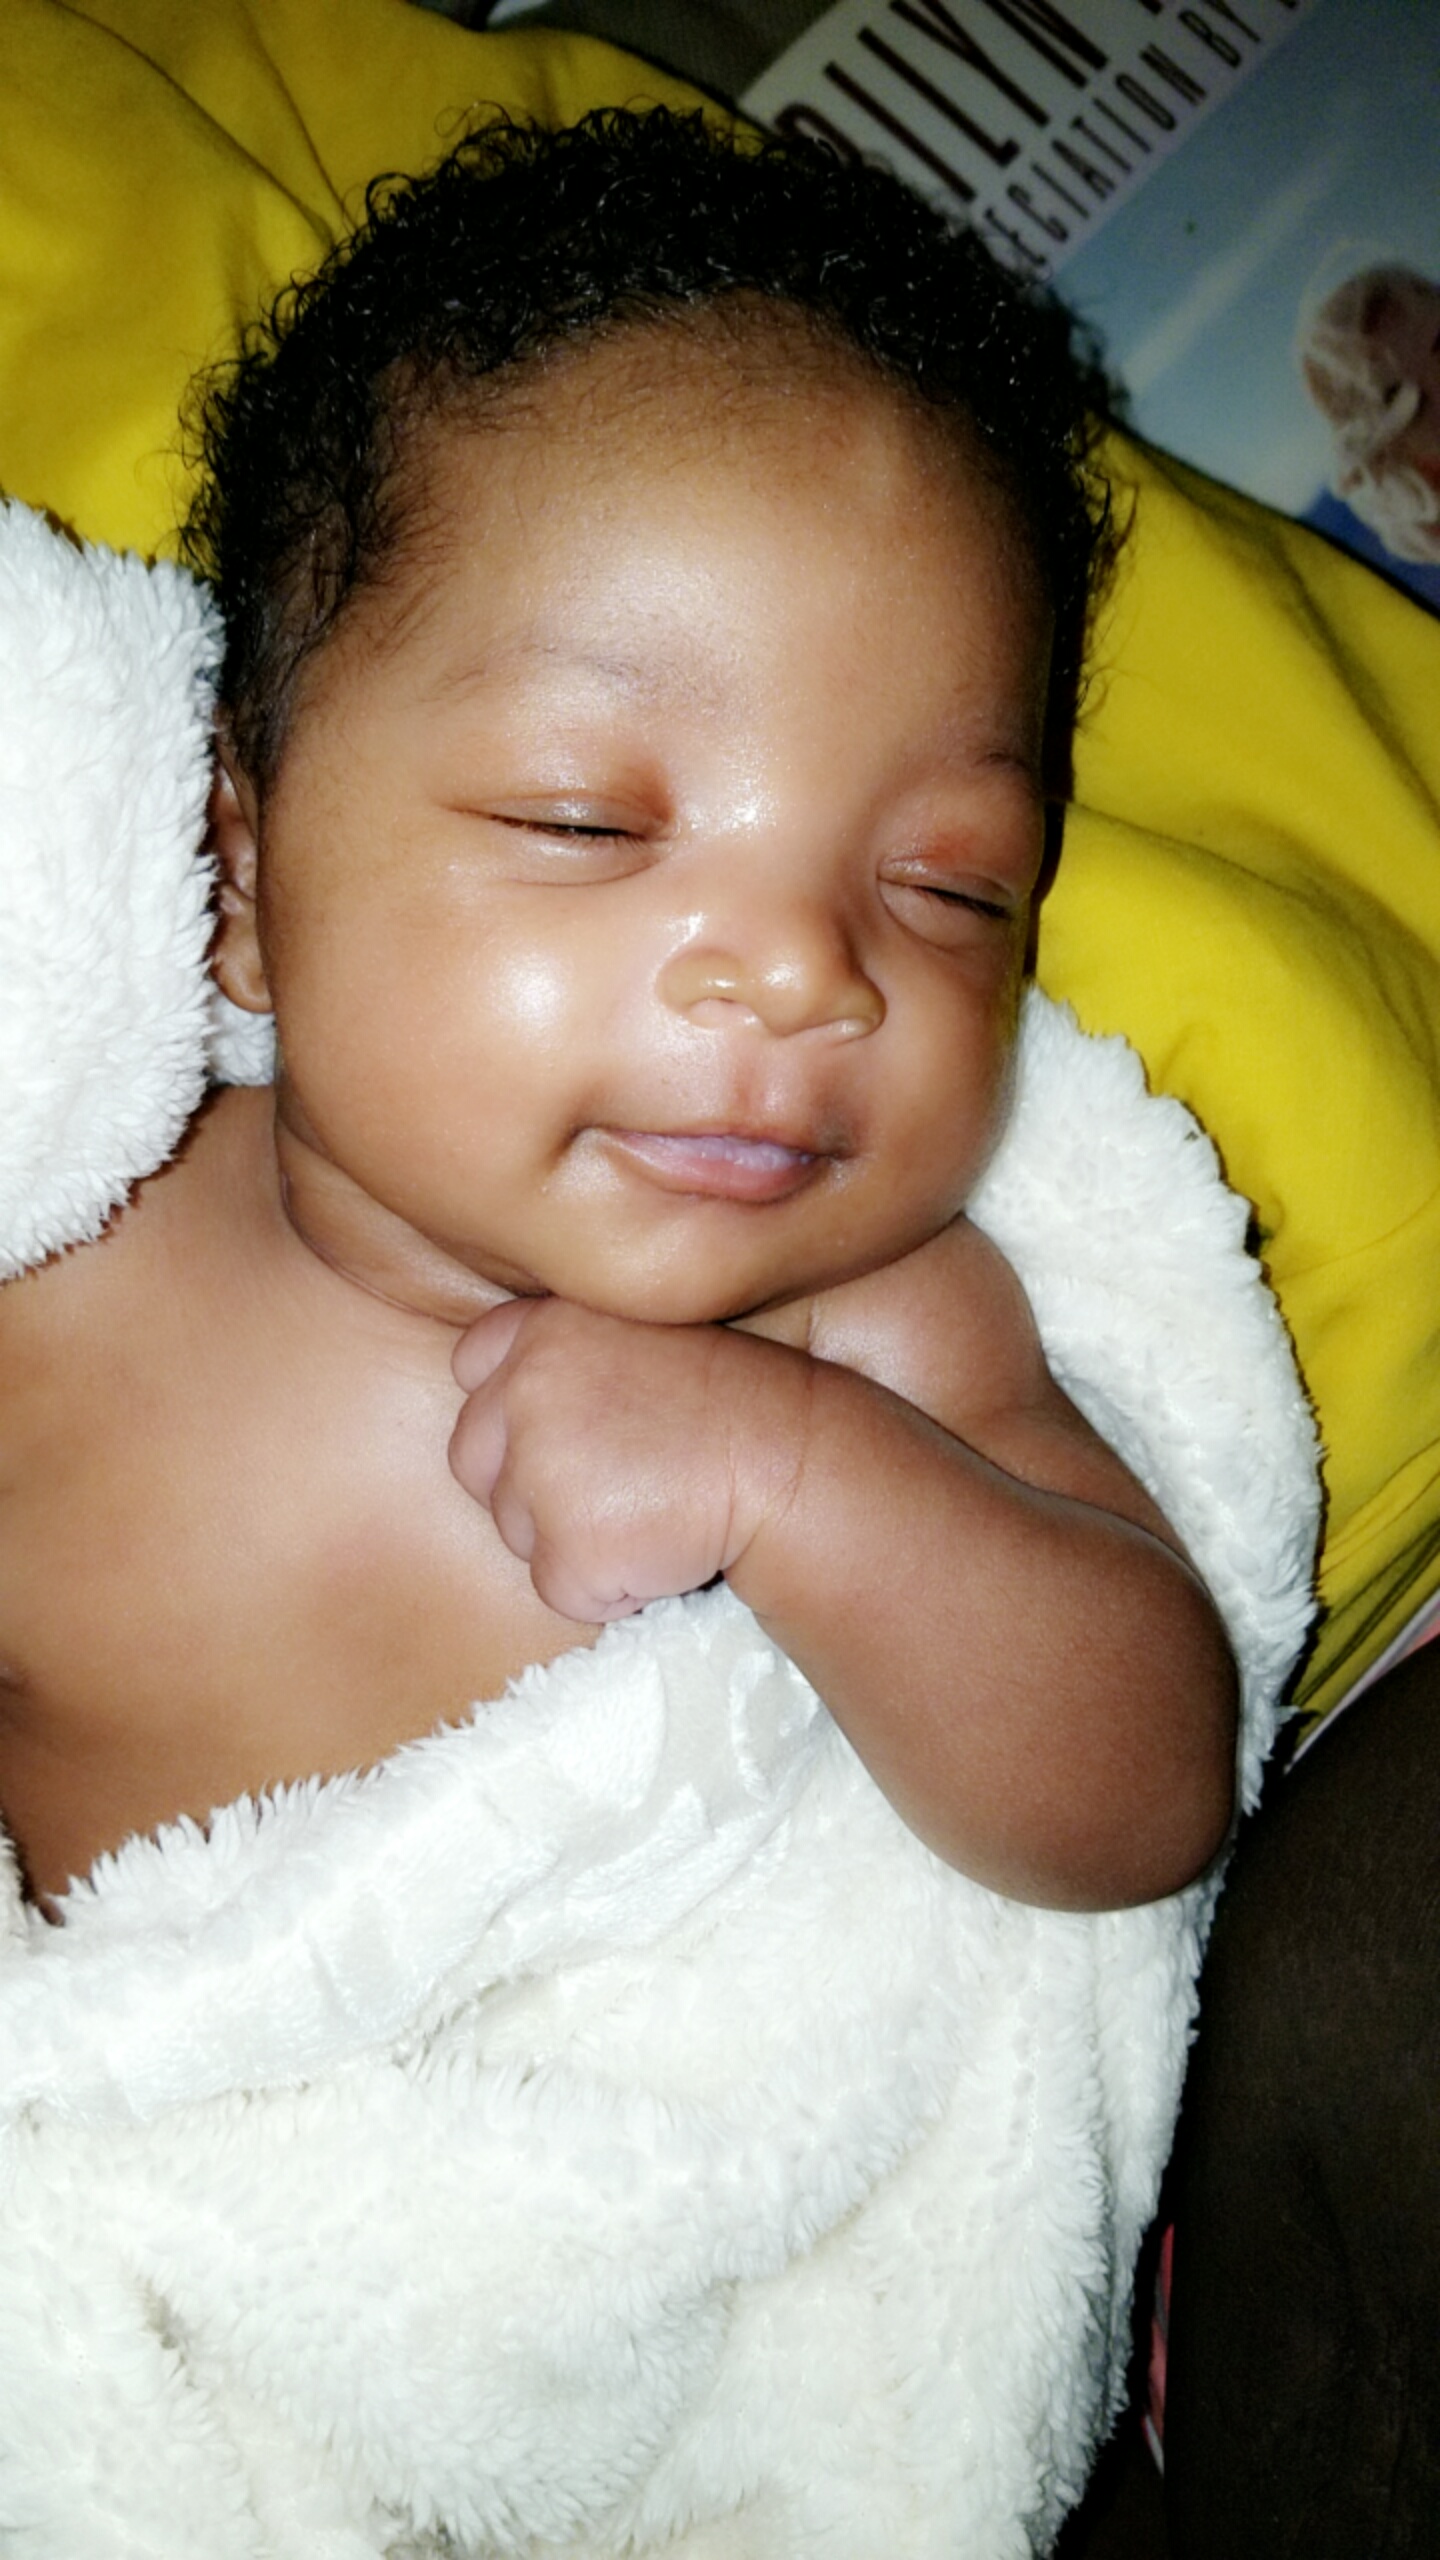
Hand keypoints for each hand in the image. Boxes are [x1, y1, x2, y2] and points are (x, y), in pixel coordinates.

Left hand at [448, 1298, 811, 1622]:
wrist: (796, 1462)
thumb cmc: (736, 1403)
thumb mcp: (641, 1338)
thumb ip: (570, 1357)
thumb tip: (517, 1412)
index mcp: (543, 1328)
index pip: (472, 1365)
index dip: (511, 1409)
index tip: (570, 1429)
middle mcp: (524, 1390)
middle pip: (473, 1460)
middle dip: (528, 1486)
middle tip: (618, 1485)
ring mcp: (539, 1470)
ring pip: (516, 1532)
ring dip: (574, 1538)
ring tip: (655, 1509)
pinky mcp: (567, 1546)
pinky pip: (559, 1590)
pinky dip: (607, 1589)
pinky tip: (665, 1549)